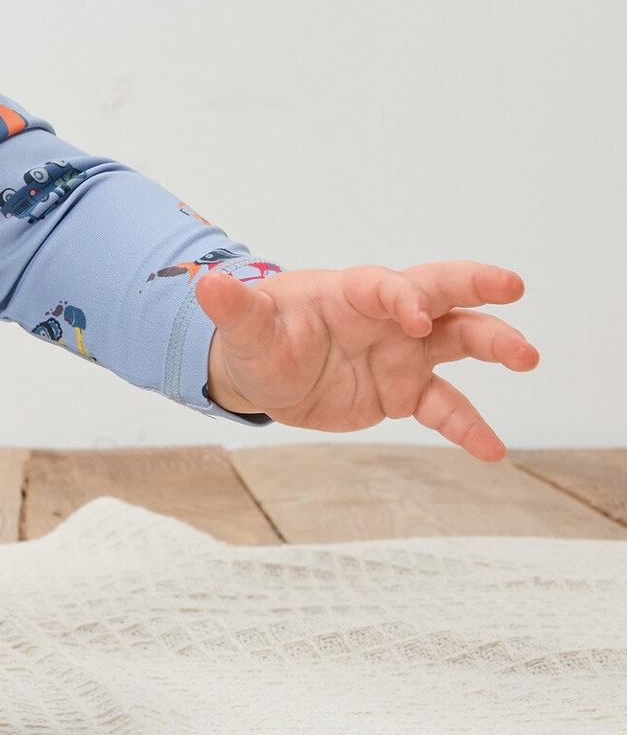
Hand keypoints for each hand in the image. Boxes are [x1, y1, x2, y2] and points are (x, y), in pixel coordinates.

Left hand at [199, 262, 538, 461]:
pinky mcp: (404, 390)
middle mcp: (386, 317)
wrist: (262, 372)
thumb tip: (206, 284)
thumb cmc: (258, 336)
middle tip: (512, 287)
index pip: (384, 285)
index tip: (413, 316)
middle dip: (475, 288)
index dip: (401, 296)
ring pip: (457, 342)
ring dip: (494, 345)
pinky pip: (444, 407)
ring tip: (528, 356)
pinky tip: (493, 449)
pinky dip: (469, 426)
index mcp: (349, 293)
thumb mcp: (243, 327)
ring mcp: (401, 353)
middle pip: (438, 294)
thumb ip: (232, 308)